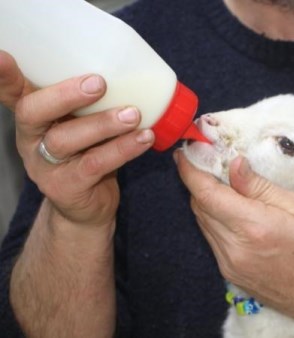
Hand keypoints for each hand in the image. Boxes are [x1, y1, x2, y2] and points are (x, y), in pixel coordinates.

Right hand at [0, 50, 153, 227]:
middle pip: (33, 111)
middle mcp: (30, 138)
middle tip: (99, 82)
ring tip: (133, 114)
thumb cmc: (88, 152)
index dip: (3, 75)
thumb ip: (91, 101)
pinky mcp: (66, 188)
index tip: (2, 56)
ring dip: (103, 124)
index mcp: (32, 116)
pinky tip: (144, 138)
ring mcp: (44, 166)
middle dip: (65, 95)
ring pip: (66, 139)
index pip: (12, 90)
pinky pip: (95, 164)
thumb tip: (132, 70)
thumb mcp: (82, 123)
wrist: (88, 207)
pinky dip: (123, 149)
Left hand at [175, 152, 293, 327]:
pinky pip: (212, 240)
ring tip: (222, 184)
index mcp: (253, 227)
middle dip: (199, 182)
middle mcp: (234, 249)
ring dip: (206, 201)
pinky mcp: (231, 274)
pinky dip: (215, 220)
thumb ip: (262, 187)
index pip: (206, 195)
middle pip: (200, 207)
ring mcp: (230, 265)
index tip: (184, 153)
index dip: (191, 171)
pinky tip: (231, 211)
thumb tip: (235, 164)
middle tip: (208, 162)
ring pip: (203, 223)